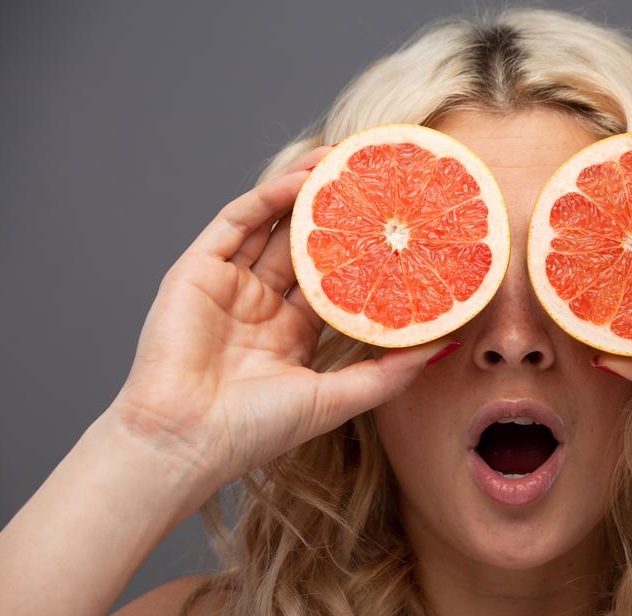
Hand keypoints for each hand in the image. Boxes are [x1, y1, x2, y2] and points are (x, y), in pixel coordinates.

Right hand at [108, 146, 454, 491]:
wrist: (186, 440)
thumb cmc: (256, 430)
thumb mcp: (337, 398)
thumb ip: (390, 372)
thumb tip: (444, 345)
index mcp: (291, 333)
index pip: (334, 278)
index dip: (364, 250)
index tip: (402, 225)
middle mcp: (261, 304)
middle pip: (305, 243)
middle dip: (337, 211)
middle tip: (373, 178)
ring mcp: (229, 284)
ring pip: (272, 224)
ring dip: (304, 190)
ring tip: (342, 160)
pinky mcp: (197, 269)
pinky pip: (237, 222)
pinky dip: (268, 197)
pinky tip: (302, 180)